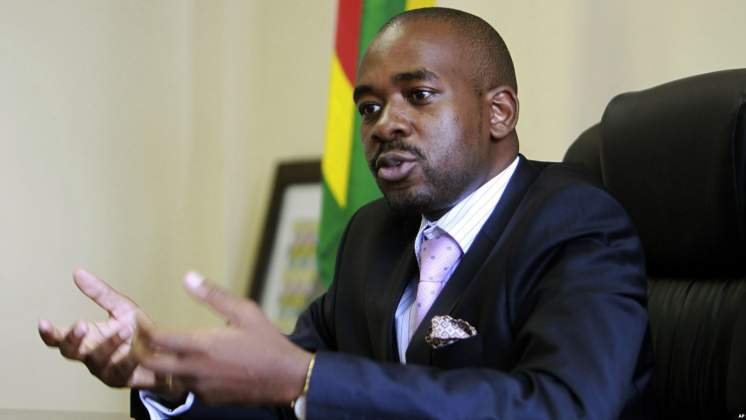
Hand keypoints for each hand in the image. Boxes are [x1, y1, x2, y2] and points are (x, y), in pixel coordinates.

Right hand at [38, 269, 183, 398]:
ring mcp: (104, 369)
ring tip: (126, 328)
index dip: (49, 333)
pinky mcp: (122, 379)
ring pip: (98, 359)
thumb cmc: (139, 331)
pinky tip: (138, 348)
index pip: (60, 338)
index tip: (43, 323)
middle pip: (70, 352)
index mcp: (87, 338)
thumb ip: (100, 293)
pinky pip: (122, 369)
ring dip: (110, 343)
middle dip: (73, 339)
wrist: (166, 355)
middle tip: (81, 325)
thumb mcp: (121, 308)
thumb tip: (77, 272)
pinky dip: (129, 357)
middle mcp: (90, 355)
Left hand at [134, 272, 311, 405]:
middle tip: (139, 337)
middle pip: (149, 363)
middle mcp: (194, 369)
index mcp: (201, 345)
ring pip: (163, 378)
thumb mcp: (245, 312)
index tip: (138, 319)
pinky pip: (182, 388)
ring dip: (156, 365)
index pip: (156, 339)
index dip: (141, 328)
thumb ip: (214, 295)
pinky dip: (177, 376)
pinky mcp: (207, 399)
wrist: (286, 379)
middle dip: (138, 349)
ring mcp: (199, 388)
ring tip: (158, 350)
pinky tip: (186, 364)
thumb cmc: (267, 342)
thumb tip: (188, 277)